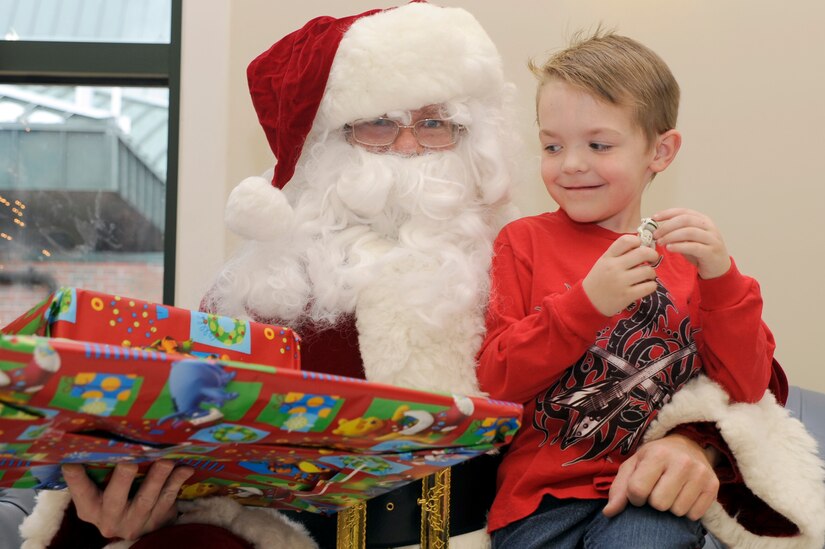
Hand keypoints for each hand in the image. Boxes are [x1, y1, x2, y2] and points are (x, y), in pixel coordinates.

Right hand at [62, 460, 193, 540]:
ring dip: (157, 477)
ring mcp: (135, 521)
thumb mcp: (102, 492)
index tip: (71, 460)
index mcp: (90, 507)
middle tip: (130, 461)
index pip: (80, 491)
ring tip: (166, 460)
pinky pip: (168, 499)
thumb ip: (99, 471)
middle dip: (122, 478)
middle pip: (115, 497)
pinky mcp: (158, 520)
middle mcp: (110, 518)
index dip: (75, 477)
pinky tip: (185, 468)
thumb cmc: (117, 498)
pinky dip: (177, 482)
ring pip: (146, 498)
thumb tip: (96, 432)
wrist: (140, 529)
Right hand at [582, 234, 659, 315]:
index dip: (638, 241)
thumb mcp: (603, 262)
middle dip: (653, 255)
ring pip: (648, 271)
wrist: (588, 302)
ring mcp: (621, 282)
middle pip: (643, 253)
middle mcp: (614, 267)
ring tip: (646, 276)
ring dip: (651, 273)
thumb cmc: (599, 280)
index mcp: (608, 257)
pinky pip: (649, 287)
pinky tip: (645, 286)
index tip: (640, 247)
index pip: (627, 240)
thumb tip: (641, 246)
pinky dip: (651, 285)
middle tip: (652, 260)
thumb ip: (619, 254)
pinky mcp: (627, 295)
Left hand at [603, 434, 719, 520]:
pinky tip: (684, 495)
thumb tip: (609, 512)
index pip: (637, 490)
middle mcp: (681, 462)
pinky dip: (686, 511)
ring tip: (670, 491)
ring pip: (677, 511)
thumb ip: (619, 489)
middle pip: (659, 504)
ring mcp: (700, 474)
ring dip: (670, 507)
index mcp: (657, 454)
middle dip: (653, 502)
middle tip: (657, 489)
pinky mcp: (713, 486)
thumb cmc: (654, 457)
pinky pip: (694, 515)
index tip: (639, 491)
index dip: (634, 497)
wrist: (688, 444)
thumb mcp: (633, 465)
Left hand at [652, 208, 730, 278]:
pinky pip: (693, 246)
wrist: (718, 268)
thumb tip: (656, 230)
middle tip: (655, 234)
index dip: (668, 213)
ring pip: (689, 232)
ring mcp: (711, 239)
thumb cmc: (700, 252)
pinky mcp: (711, 252)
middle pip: (685, 220)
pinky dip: (679, 246)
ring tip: (660, 242)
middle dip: (667, 226)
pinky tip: (669, 248)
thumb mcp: (688, 240)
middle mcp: (708, 227)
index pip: (683, 211)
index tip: (654, 217)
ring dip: (671, 236)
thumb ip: (677, 233)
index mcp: (702, 220)